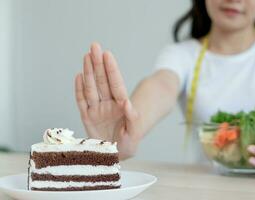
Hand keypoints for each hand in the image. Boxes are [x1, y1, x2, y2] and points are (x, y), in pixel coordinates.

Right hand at [75, 43, 141, 158]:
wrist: (115, 154)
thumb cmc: (128, 144)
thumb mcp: (134, 134)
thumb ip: (132, 119)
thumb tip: (127, 103)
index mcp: (120, 107)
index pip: (115, 84)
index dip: (111, 70)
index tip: (107, 55)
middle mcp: (108, 105)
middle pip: (102, 81)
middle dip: (99, 64)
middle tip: (94, 46)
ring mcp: (97, 110)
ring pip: (91, 87)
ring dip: (89, 72)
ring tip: (86, 56)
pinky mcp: (87, 117)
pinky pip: (81, 101)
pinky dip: (79, 89)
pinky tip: (79, 76)